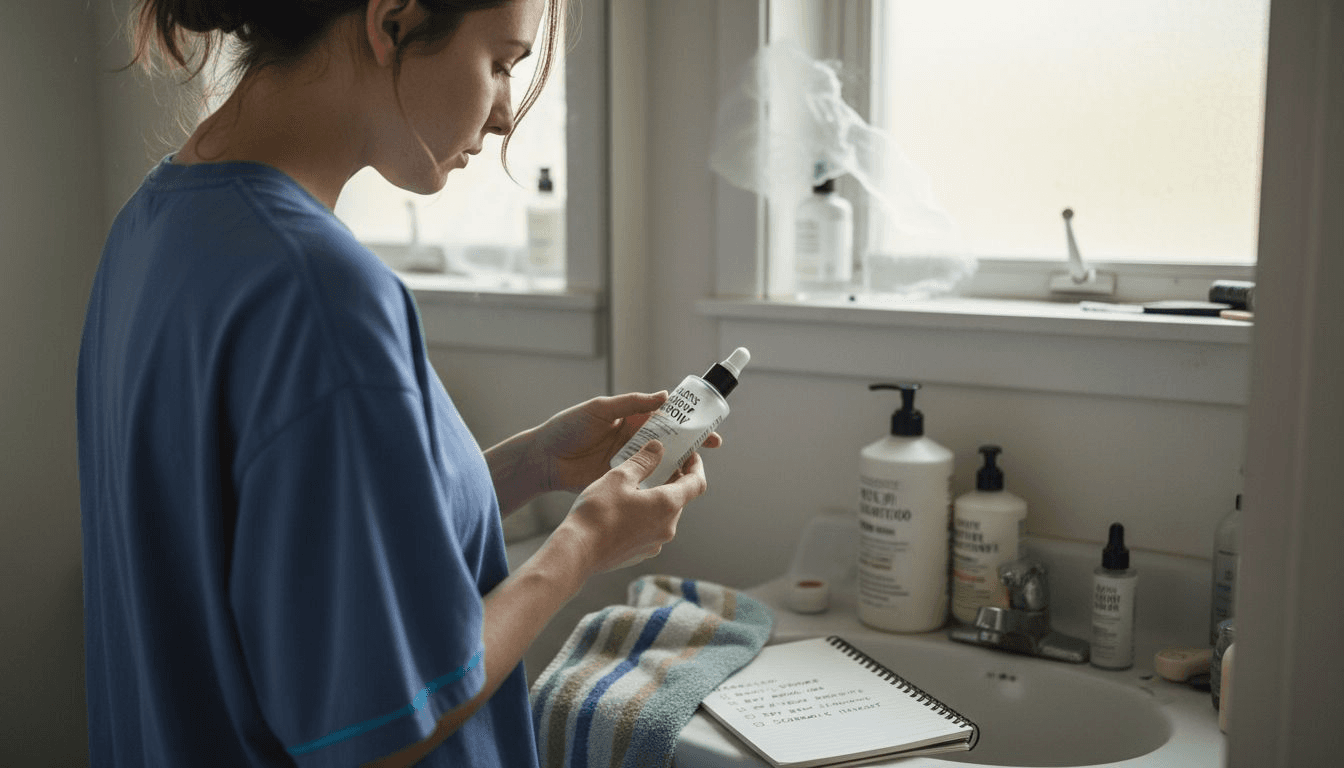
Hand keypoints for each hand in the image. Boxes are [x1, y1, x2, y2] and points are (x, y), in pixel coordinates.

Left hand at [532, 392, 721, 494]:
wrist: (543, 459)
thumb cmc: (567, 428)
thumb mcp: (600, 409)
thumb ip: (631, 403)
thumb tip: (664, 396)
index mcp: (630, 419)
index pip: (666, 418)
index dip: (687, 422)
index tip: (706, 426)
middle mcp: (634, 440)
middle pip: (669, 442)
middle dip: (691, 445)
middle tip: (710, 448)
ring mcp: (629, 462)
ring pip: (661, 463)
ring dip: (678, 466)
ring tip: (694, 469)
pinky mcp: (621, 480)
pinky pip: (645, 482)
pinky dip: (659, 484)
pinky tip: (672, 487)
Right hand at [559, 440, 709, 573]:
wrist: (577, 551)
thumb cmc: (598, 512)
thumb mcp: (619, 477)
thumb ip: (643, 461)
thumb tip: (658, 448)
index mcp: (667, 505)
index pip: (697, 483)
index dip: (696, 466)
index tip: (689, 456)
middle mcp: (667, 527)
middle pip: (680, 498)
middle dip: (672, 480)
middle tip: (656, 464)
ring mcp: (655, 543)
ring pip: (664, 514)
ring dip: (657, 498)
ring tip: (636, 485)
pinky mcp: (642, 553)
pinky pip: (651, 529)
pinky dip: (645, 515)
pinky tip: (624, 508)